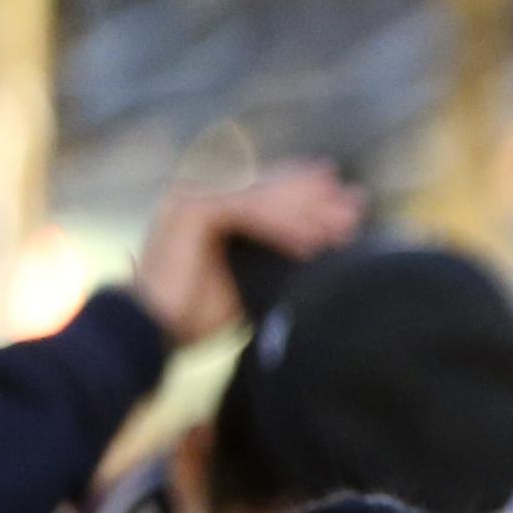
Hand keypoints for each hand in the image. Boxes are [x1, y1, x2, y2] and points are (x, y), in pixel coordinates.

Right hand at [129, 162, 363, 346]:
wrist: (156, 327)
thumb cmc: (201, 310)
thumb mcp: (253, 276)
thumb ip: (278, 253)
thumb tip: (327, 250)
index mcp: (214, 199)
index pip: (269, 184)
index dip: (311, 190)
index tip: (352, 201)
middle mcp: (202, 188)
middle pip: (270, 184)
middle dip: (317, 197)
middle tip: (357, 207)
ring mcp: (193, 194)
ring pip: (262, 196)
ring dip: (305, 212)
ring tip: (341, 231)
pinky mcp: (189, 209)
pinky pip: (246, 211)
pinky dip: (279, 228)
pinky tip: (310, 245)